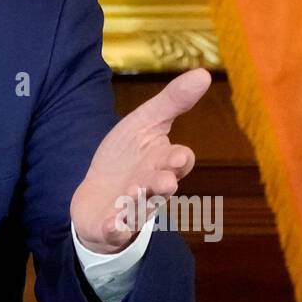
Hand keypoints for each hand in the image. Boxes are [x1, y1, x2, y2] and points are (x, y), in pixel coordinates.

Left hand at [70, 68, 210, 254]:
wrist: (97, 194)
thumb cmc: (127, 156)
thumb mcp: (145, 122)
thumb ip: (172, 101)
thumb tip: (204, 73)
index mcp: (162, 162)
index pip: (180, 161)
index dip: (179, 159)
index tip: (177, 155)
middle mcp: (152, 187)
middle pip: (163, 186)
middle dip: (164, 183)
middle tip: (164, 181)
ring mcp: (133, 207)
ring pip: (141, 206)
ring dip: (139, 200)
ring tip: (133, 191)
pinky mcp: (113, 224)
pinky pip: (116, 229)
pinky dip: (115, 227)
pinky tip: (112, 223)